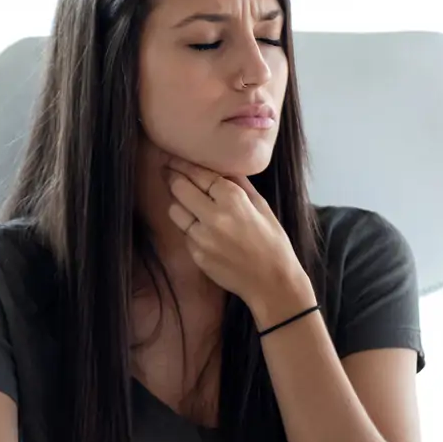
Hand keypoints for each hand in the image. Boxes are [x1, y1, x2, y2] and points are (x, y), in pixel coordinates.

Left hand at [163, 157, 314, 323]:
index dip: (183, 164)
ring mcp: (202, 237)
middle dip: (173, 178)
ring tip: (188, 203)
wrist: (272, 282)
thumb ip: (239, 184)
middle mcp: (213, 216)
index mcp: (233, 199)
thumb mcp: (262, 206)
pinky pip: (184, 233)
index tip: (173, 159)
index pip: (198, 173)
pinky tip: (203, 230)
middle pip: (178, 187)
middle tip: (170, 173)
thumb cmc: (272, 241)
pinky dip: (190, 228)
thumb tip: (222, 165)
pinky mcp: (196, 255)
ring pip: (174, 210)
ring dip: (179, 204)